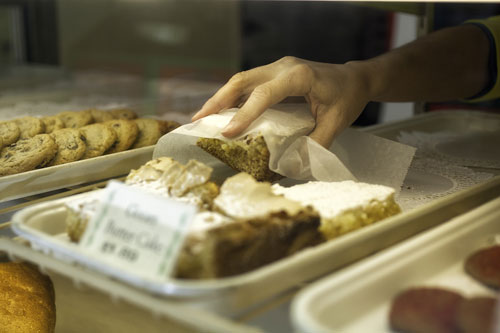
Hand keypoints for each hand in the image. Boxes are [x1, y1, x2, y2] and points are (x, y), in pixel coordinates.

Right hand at [192, 56, 370, 147]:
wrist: (356, 78)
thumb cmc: (348, 97)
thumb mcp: (337, 122)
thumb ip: (315, 144)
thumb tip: (292, 167)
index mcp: (299, 76)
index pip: (265, 94)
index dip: (244, 114)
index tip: (227, 133)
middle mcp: (283, 67)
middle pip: (242, 81)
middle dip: (218, 101)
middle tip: (197, 120)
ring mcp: (277, 68)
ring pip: (241, 80)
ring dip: (221, 99)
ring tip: (202, 118)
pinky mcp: (275, 73)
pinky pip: (249, 84)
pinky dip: (233, 98)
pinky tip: (223, 113)